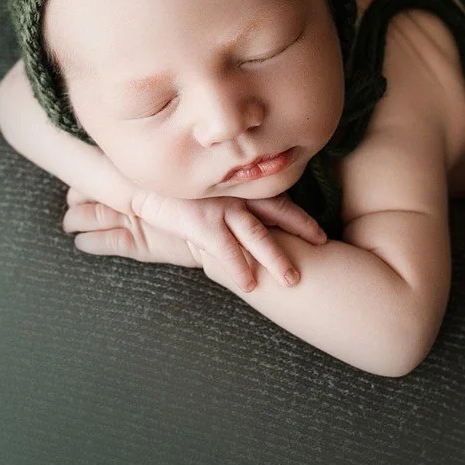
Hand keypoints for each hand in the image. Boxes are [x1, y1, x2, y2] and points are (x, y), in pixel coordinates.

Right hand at [64, 186, 328, 290]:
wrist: (140, 180)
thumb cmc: (170, 186)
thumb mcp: (202, 187)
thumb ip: (220, 196)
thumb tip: (237, 212)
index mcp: (238, 188)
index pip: (277, 201)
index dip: (300, 218)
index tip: (320, 234)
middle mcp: (235, 196)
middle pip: (277, 215)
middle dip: (302, 232)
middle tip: (324, 249)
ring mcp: (220, 209)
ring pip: (257, 235)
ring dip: (275, 259)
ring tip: (292, 281)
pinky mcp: (201, 223)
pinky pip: (225, 250)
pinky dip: (238, 267)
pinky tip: (249, 284)